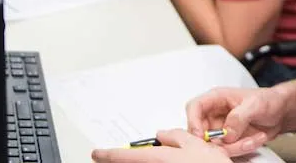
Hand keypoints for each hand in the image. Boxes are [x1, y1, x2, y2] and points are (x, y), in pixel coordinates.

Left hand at [91, 129, 230, 162]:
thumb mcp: (198, 145)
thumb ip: (177, 137)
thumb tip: (164, 134)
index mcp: (161, 159)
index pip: (126, 156)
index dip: (108, 154)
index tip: (96, 153)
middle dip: (126, 159)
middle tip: (118, 155)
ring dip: (146, 162)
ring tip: (164, 155)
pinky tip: (175, 161)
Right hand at [186, 87, 286, 156]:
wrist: (281, 112)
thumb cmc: (268, 100)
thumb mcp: (255, 104)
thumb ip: (239, 116)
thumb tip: (226, 133)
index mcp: (217, 98)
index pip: (194, 108)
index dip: (193, 121)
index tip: (202, 135)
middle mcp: (215, 114)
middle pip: (200, 131)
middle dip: (216, 141)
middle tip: (233, 142)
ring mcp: (221, 129)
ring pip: (215, 144)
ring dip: (234, 147)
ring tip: (252, 139)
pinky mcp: (228, 140)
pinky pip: (227, 150)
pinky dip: (241, 149)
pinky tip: (255, 140)